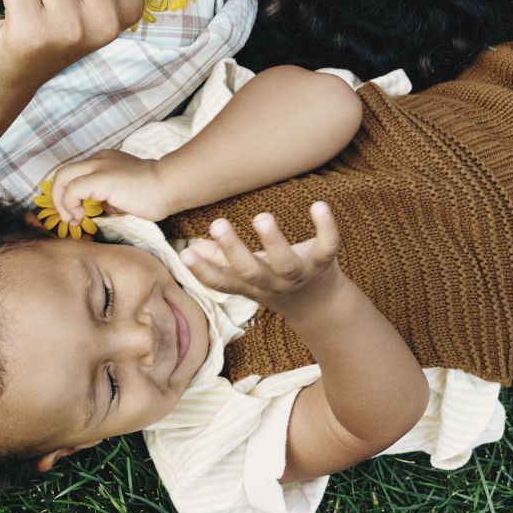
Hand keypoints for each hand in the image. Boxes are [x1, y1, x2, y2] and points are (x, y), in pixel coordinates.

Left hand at [49, 149, 177, 222]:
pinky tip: (80, 216)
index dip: (70, 195)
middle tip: (68, 218)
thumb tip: (103, 205)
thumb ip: (112, 195)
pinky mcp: (98, 179)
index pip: (76, 174)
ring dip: (60, 202)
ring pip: (61, 178)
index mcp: (104, 161)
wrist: (170, 185)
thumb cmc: (155, 192)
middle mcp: (98, 160)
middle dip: (58, 197)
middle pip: (63, 173)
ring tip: (72, 219)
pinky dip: (69, 205)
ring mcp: (97, 167)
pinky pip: (71, 190)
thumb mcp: (127, 193)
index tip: (77, 214)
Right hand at [180, 204, 343, 314]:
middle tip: (217, 223)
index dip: (202, 271)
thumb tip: (189, 249)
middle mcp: (272, 283)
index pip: (222, 282)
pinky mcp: (323, 264)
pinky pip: (327, 247)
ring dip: (273, 241)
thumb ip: (220, 262)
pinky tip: (319, 205)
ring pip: (286, 263)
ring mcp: (299, 275)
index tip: (185, 253)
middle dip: (234, 249)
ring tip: (261, 217)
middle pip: (251, 271)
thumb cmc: (275, 283)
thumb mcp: (247, 278)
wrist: (321, 307)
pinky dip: (326, 228)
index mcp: (250, 286)